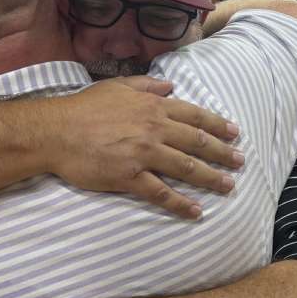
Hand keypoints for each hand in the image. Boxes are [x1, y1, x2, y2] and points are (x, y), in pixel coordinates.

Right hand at [43, 77, 243, 219]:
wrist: (56, 131)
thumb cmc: (84, 107)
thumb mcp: (117, 86)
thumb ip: (146, 86)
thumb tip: (169, 86)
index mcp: (153, 107)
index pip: (194, 116)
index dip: (218, 125)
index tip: (235, 134)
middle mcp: (154, 129)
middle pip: (197, 142)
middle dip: (222, 153)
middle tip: (240, 162)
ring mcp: (144, 154)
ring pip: (186, 168)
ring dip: (211, 179)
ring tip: (228, 187)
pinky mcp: (130, 177)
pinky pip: (161, 193)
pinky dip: (181, 204)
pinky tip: (196, 212)